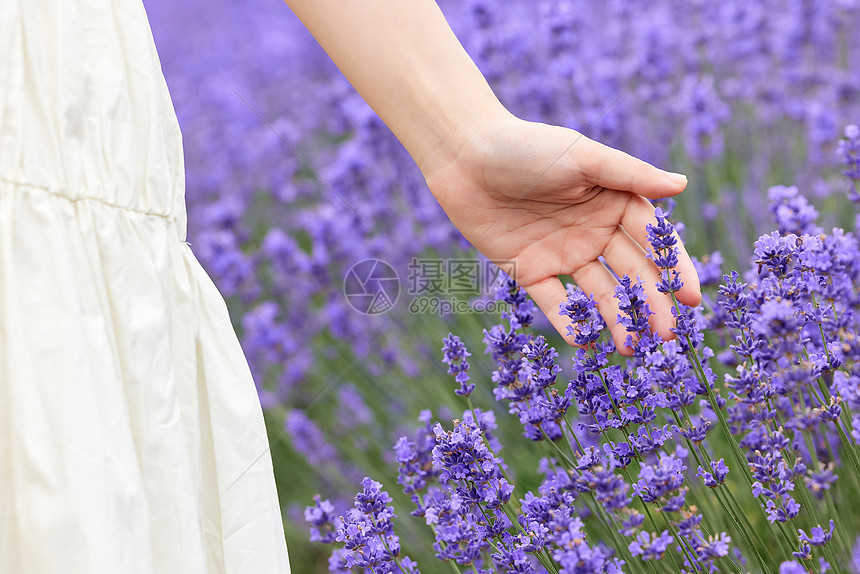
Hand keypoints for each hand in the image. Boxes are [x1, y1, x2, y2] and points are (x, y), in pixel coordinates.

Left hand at [424, 114, 701, 352]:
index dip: (674, 269)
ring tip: (632, 348)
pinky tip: (585, 339)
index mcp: (613, 202)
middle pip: (629, 273)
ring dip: (615, 319)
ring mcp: (562, 252)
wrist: (465, 156)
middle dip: (651, 304)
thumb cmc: (527, 147)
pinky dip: (568, 320)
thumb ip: (629, 175)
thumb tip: (682, 184)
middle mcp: (593, 231)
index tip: (693, 298)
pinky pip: (553, 300)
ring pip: (597, 292)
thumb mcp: (581, 157)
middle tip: (668, 336)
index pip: (652, 241)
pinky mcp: (528, 269)